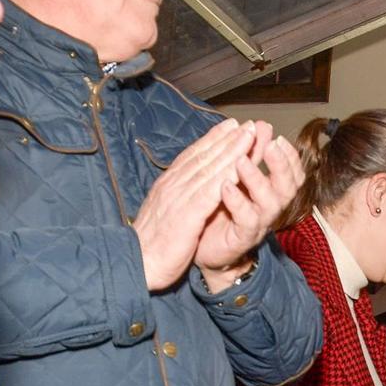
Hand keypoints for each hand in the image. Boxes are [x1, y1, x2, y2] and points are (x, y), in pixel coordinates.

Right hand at [133, 121, 252, 290]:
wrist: (135, 261)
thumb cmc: (149, 242)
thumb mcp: (162, 212)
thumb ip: (174, 196)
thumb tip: (182, 185)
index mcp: (168, 184)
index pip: (193, 156)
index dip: (213, 139)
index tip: (231, 127)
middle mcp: (173, 185)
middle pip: (204, 156)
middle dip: (227, 138)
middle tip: (248, 124)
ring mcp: (179, 198)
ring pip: (209, 168)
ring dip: (231, 150)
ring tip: (250, 136)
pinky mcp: (186, 215)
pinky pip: (209, 192)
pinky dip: (225, 176)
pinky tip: (240, 165)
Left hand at [194, 122, 305, 288]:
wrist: (204, 249)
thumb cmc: (221, 211)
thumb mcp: (237, 177)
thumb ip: (251, 154)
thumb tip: (261, 125)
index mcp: (270, 192)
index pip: (293, 174)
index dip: (290, 157)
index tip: (279, 138)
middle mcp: (269, 208)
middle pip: (289, 187)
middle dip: (282, 165)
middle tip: (270, 145)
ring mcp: (257, 224)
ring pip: (270, 203)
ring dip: (257, 179)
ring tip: (241, 161)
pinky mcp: (242, 238)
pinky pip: (247, 220)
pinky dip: (237, 201)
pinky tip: (225, 186)